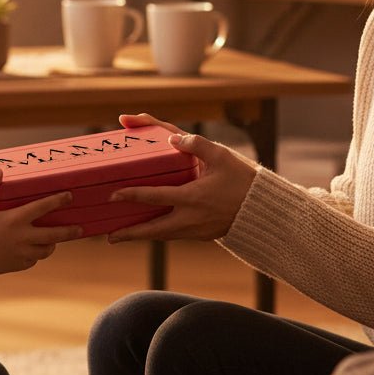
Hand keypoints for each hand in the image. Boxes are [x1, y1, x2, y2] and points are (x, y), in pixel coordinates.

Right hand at [0, 168, 82, 279]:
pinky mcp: (18, 265)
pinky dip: (36, 254)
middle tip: (80, 228)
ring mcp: (21, 253)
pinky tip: (34, 249)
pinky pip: (34, 259)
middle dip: (69, 231)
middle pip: (54, 234)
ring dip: (52, 243)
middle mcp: (23, 237)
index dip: (58, 200)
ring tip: (54, 238)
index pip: (43, 207)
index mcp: (15, 220)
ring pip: (46, 249)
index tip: (70, 196)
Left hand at [107, 112, 256, 242]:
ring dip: (141, 236)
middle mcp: (191, 218)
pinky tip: (148, 229)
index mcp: (193, 197)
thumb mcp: (221, 156)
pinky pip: (173, 234)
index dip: (132, 195)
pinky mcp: (201, 234)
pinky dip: (157, 233)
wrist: (265, 211)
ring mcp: (196, 229)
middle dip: (130, 234)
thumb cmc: (242, 180)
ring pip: (162, 235)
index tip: (113, 195)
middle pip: (153, 230)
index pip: (155, 196)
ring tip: (119, 236)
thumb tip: (170, 137)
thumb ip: (195, 143)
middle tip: (109, 237)